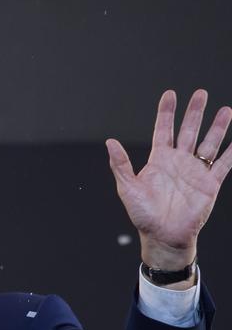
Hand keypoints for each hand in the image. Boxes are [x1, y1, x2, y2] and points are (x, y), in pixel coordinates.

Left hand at [106, 89, 229, 270]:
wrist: (163, 236)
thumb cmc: (143, 215)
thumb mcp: (128, 188)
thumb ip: (121, 165)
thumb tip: (109, 142)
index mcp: (158, 160)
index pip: (163, 130)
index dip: (167, 112)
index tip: (170, 94)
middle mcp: (178, 162)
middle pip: (188, 131)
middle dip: (195, 112)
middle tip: (201, 93)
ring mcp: (195, 171)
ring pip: (209, 143)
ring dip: (217, 127)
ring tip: (226, 110)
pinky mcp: (210, 183)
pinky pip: (224, 164)